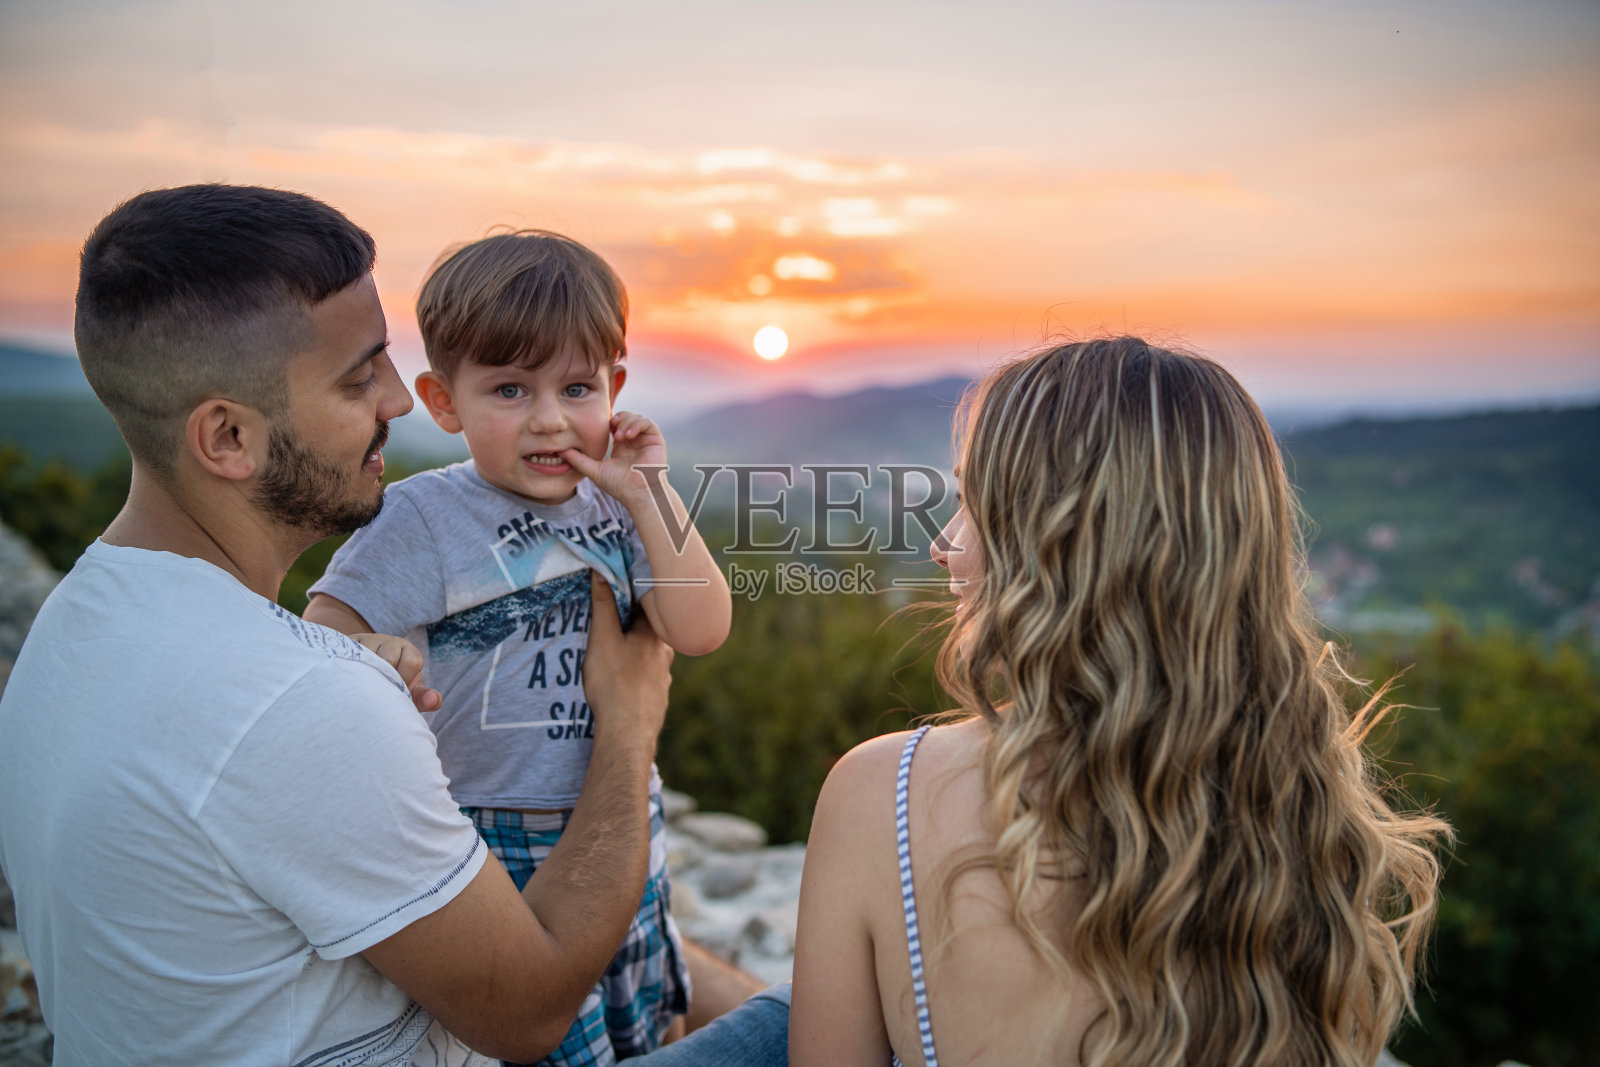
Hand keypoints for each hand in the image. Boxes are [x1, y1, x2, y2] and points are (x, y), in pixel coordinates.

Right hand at [352, 632, 441, 712]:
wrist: (364, 677)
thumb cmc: (392, 686)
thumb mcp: (409, 693)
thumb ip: (423, 698)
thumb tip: (434, 702)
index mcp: (408, 652)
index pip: (412, 661)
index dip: (404, 679)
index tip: (396, 690)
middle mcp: (388, 642)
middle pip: (389, 658)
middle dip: (385, 678)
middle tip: (378, 690)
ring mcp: (366, 641)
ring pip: (367, 657)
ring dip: (366, 675)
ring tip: (363, 686)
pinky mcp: (347, 644)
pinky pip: (349, 655)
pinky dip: (350, 670)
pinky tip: (350, 680)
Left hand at [562, 411, 665, 504]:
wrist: (638, 494)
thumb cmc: (619, 486)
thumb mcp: (595, 470)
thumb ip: (579, 460)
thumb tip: (561, 451)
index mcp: (621, 446)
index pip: (614, 424)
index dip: (607, 421)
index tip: (600, 426)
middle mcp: (634, 441)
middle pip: (625, 417)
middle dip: (617, 418)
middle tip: (611, 426)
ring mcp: (645, 440)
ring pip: (636, 417)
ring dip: (627, 421)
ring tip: (620, 435)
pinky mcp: (655, 440)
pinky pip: (647, 423)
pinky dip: (637, 424)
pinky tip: (628, 434)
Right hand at [581, 570, 671, 744]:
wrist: (628, 735)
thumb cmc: (614, 684)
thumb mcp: (602, 640)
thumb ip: (603, 606)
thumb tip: (601, 573)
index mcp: (654, 634)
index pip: (645, 605)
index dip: (629, 596)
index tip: (615, 590)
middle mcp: (665, 653)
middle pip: (647, 631)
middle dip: (630, 626)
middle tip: (609, 623)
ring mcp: (664, 678)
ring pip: (648, 656)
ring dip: (634, 652)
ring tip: (613, 654)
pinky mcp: (658, 699)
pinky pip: (646, 679)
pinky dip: (636, 675)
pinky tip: (623, 682)